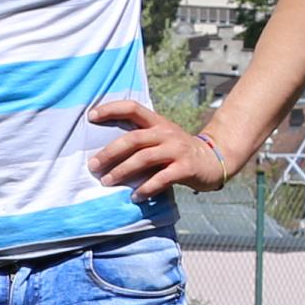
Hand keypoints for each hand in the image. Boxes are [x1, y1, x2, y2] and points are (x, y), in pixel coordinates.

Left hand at [85, 98, 229, 196]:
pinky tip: (135, 197)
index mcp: (158, 122)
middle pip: (133, 138)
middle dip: (110, 152)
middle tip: (93, 166)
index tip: (91, 116)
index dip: (111, 109)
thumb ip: (140, 139)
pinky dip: (146, 188)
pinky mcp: (186, 168)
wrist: (213, 161)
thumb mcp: (161, 138)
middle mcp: (166, 133)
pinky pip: (162, 179)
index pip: (133, 108)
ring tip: (107, 182)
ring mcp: (177, 150)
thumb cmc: (178, 152)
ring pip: (144, 158)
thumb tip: (104, 151)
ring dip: (122, 171)